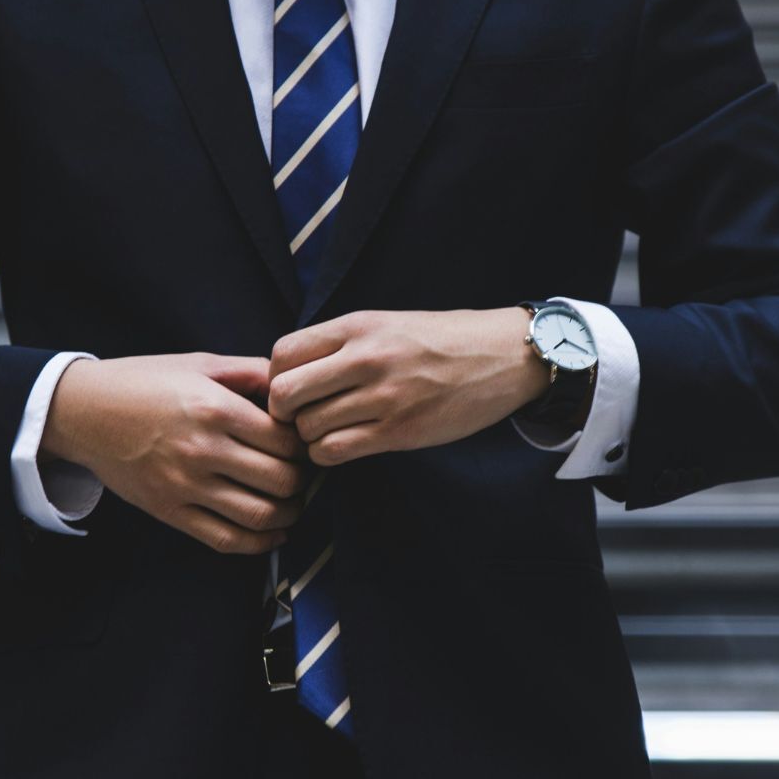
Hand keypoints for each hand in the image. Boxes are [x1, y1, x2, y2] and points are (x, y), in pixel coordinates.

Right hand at [40, 352, 309, 553]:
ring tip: (292, 502)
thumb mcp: (199, 363)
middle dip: (302, 480)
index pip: (286, 440)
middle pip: (281, 480)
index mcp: (215, 409)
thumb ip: (251, 372)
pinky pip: (226, 539)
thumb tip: (294, 385)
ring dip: (289, 514)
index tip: (303, 443)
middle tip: (302, 473)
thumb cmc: (144, 382)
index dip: (305, 445)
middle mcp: (203, 450)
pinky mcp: (170, 511)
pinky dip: (259, 543)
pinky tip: (272, 533)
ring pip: (260, 515)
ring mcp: (185, 486)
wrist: (84, 412)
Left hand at [267, 308, 549, 466]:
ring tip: (328, 431)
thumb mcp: (386, 324)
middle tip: (301, 417)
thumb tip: (289, 372)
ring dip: (309, 437)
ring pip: (308, 428)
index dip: (276, 377)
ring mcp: (383, 397)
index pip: (282, 354)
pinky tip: (343, 446)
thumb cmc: (441, 341)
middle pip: (284, 394)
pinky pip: (335, 451)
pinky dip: (328, 455)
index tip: (293, 389)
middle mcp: (365, 358)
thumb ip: (341, 344)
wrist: (503, 356)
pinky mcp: (399, 431)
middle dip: (284, 412)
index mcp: (358, 326)